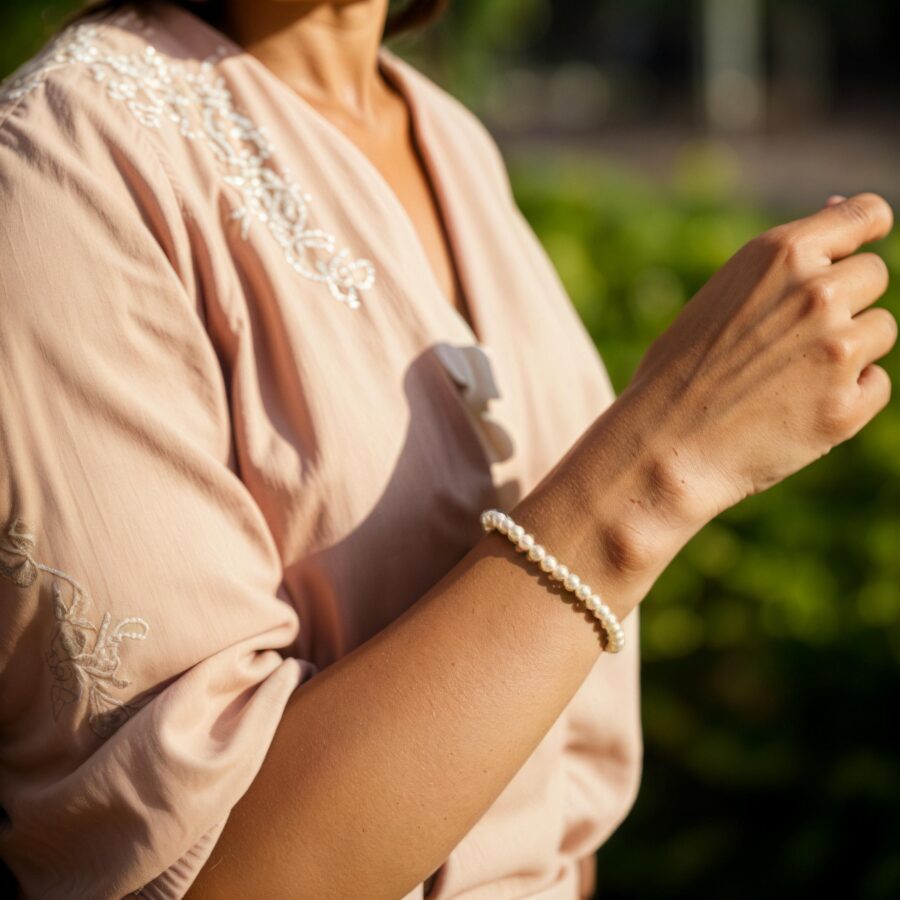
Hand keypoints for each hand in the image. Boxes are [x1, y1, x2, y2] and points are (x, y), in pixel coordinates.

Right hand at [623, 192, 895, 521]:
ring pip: (880, 331)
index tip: (859, 245)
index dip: (865, 230)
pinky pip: (876, 386)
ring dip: (848, 350)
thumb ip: (780, 265)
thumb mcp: (718, 297)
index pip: (864, 214)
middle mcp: (815, 294)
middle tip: (793, 337)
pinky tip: (795, 410)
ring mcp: (836, 351)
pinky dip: (847, 397)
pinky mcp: (846, 407)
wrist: (659, 449)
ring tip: (788, 377)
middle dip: (846, 300)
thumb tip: (839, 208)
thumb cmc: (677, 373)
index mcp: (779, 256)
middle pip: (874, 276)